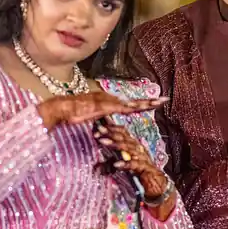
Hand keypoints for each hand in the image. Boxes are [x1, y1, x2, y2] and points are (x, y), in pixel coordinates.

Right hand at [39, 90, 166, 128]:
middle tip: (164, 99)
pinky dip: (131, 107)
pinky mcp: (104, 106)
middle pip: (134, 102)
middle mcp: (111, 99)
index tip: (155, 102)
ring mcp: (108, 101)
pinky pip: (121, 107)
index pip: (129, 104)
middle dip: (149, 101)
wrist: (63, 108)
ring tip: (159, 102)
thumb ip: (101, 123)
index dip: (142, 103)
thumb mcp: (91, 120)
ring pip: (131, 103)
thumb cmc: (73, 115)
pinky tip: (139, 107)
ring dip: (145, 102)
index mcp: (109, 103)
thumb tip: (105, 129)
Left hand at [94, 122, 174, 219]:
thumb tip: (96, 166)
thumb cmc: (139, 173)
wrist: (156, 185)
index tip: (99, 127)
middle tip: (99, 130)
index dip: (112, 128)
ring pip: (129, 148)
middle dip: (111, 133)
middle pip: (125, 138)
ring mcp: (143, 157)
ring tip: (103, 142)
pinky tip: (116, 164)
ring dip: (116, 144)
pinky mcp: (146, 168)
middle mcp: (138, 149)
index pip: (123, 133)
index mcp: (133, 146)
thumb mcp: (122, 166)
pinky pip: (135, 164)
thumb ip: (111, 163)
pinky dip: (125, 164)